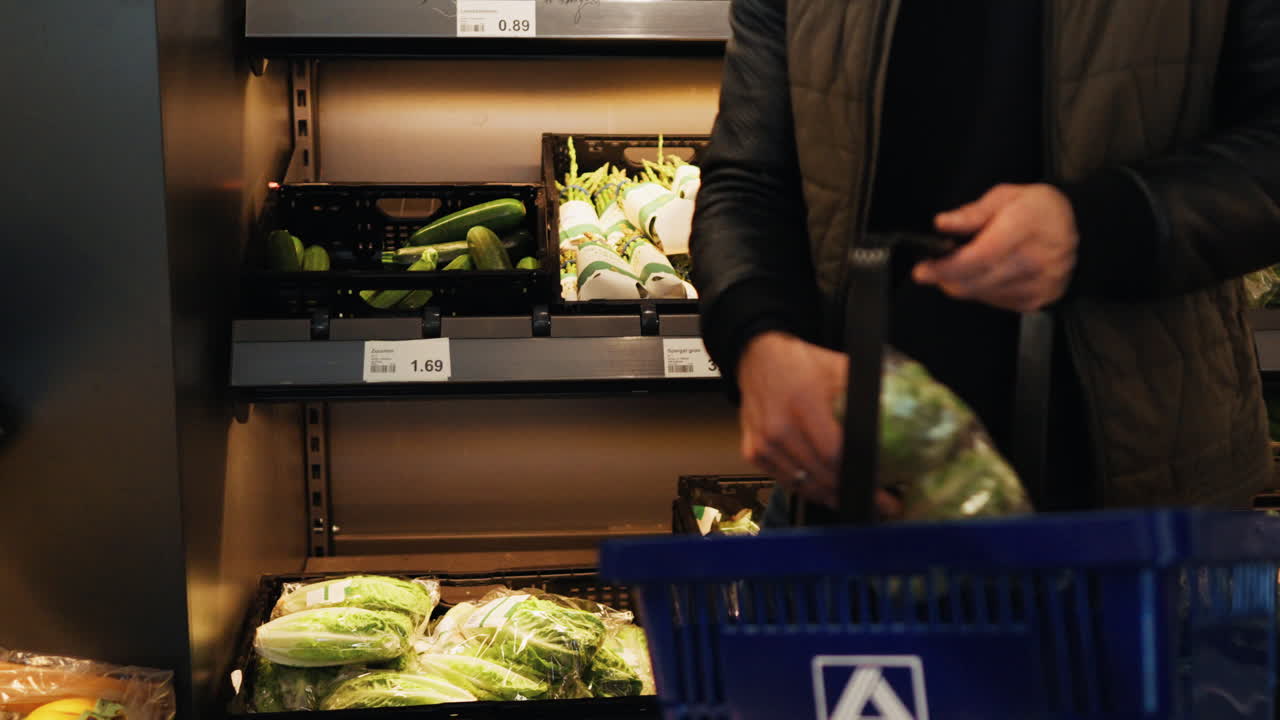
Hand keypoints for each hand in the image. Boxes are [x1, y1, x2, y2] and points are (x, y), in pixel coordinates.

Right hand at [737, 332, 902, 517]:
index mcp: (803, 404)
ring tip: (856, 499)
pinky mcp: (753, 453)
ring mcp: (763, 444)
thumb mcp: (839, 368)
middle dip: (854, 493)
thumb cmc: (802, 363)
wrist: (758, 359)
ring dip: (832, 497)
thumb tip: (905, 412)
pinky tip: (827, 490)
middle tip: (881, 504)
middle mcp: (779, 429)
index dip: (861, 476)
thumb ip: (867, 392)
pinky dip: (808, 489)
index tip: (885, 493)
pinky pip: (786, 482)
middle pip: (821, 477)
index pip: (833, 454)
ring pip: (804, 486)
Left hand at [913, 183, 1078, 312]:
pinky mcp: (1037, 300)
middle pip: (976, 282)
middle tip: (933, 267)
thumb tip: (942, 223)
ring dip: (962, 284)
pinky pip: (995, 302)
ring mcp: (1038, 284)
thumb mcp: (1008, 196)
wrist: (1082, 231)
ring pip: (981, 295)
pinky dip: (981, 290)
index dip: (946, 268)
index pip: (979, 257)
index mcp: (1025, 227)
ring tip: (964, 264)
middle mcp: (1035, 260)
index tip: (923, 270)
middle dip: (946, 278)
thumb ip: (972, 212)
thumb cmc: (1041, 210)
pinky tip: (987, 273)